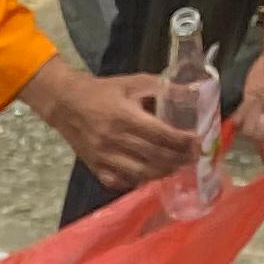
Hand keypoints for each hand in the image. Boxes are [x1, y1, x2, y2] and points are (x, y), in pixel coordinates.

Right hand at [19, 60, 193, 194]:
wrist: (65, 105)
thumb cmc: (102, 91)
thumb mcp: (134, 81)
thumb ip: (164, 87)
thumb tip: (194, 92)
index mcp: (124, 116)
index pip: (161, 135)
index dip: (182, 141)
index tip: (197, 141)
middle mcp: (114, 140)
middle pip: (155, 157)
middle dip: (179, 158)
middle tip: (194, 156)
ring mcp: (104, 158)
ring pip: (141, 173)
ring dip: (163, 172)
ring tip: (177, 166)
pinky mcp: (96, 168)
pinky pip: (123, 181)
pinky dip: (140, 180)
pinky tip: (151, 173)